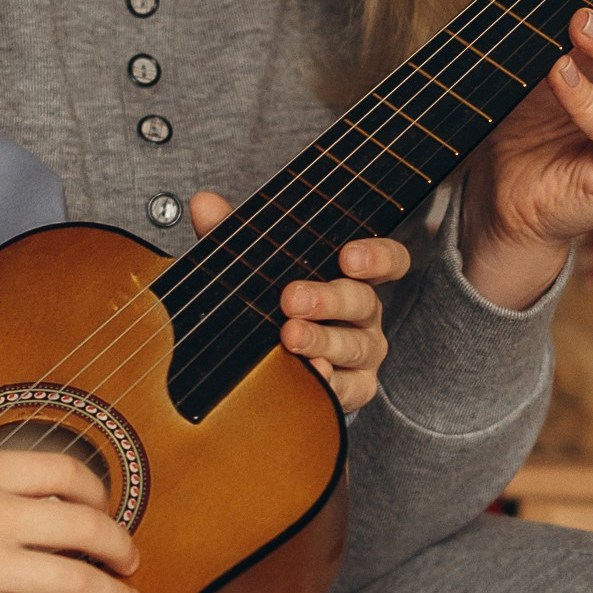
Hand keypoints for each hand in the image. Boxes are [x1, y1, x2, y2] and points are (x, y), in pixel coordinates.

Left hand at [186, 189, 402, 410]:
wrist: (275, 362)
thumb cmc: (276, 300)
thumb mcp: (255, 265)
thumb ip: (233, 234)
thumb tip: (204, 204)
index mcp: (351, 275)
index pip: (388, 260)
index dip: (377, 256)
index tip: (349, 256)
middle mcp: (364, 313)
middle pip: (363, 301)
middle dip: (328, 299)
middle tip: (292, 298)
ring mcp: (363, 352)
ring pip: (355, 344)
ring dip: (321, 340)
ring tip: (290, 336)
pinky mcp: (355, 387)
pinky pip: (349, 387)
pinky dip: (329, 382)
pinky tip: (310, 374)